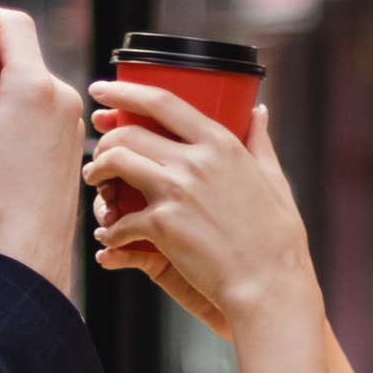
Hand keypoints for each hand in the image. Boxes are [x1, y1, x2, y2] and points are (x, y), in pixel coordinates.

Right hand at [0, 7, 83, 295]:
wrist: (29, 258)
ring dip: (3, 85)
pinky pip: (46, 114)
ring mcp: (71, 127)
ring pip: (36, 86)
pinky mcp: (71, 152)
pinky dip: (20, 111)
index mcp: (33, 88)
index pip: (14, 24)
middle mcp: (61, 99)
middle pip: (24, 56)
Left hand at [83, 84, 312, 329]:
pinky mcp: (163, 226)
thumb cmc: (276, 236)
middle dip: (105, 139)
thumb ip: (259, 142)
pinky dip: (111, 230)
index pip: (162, 101)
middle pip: (129, 132)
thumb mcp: (274, 179)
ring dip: (97, 172)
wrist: (269, 283)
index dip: (125, 90)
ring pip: (116, 163)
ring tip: (95, 181)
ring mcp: (176, 192)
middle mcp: (195, 161)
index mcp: (221, 143)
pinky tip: (112, 236)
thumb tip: (259, 111)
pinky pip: (121, 220)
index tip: (104, 89)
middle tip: (98, 151)